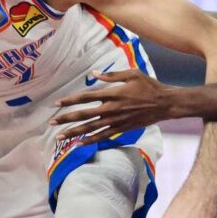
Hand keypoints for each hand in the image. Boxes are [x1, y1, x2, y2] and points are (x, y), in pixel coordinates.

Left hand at [51, 69, 174, 143]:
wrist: (165, 103)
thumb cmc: (149, 86)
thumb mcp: (132, 74)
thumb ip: (111, 75)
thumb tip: (94, 74)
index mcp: (112, 93)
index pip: (85, 97)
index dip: (70, 100)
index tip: (56, 103)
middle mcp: (111, 109)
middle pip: (84, 115)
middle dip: (66, 119)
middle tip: (51, 123)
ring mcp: (116, 121)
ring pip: (91, 128)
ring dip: (74, 132)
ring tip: (59, 137)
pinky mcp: (122, 129)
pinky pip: (103, 136)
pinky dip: (90, 140)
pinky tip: (79, 144)